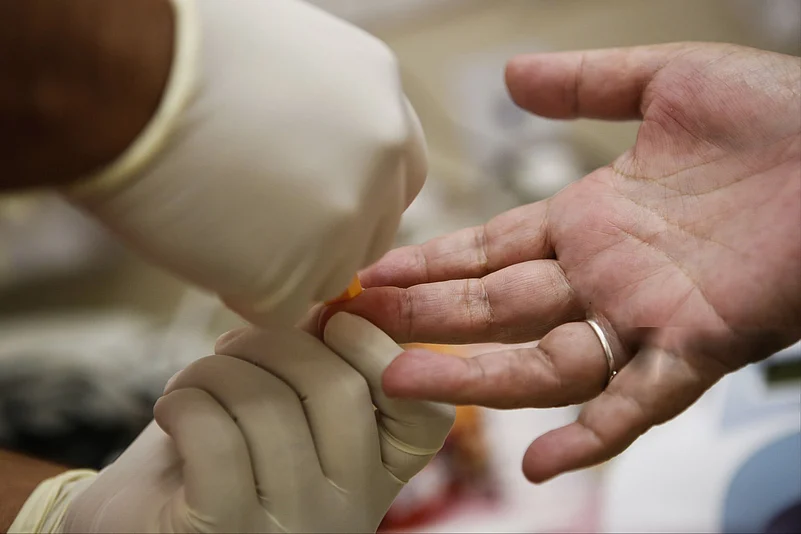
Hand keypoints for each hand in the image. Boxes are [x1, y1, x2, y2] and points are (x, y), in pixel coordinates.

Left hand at [52, 314, 452, 532]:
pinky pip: (215, 438)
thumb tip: (336, 300)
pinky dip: (184, 403)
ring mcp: (292, 527)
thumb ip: (315, 362)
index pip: (426, 417)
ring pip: (268, 406)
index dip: (381, 351)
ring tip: (193, 385)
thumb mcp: (279, 406)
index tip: (334, 321)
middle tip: (234, 347)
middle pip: (338, 389)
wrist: (148, 524)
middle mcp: (349, 510)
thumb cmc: (216, 455)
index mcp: (375, 476)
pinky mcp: (224, 533)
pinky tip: (173, 410)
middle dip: (274, 342)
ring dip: (215, 373)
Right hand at [67, 0, 425, 325]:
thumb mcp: (289, 59)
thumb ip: (330, 115)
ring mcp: (346, 217)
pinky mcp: (298, 272)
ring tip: (218, 223)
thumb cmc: (182, 52)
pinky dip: (244, 292)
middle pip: (372, 232)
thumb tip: (324, 163)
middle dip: (324, 240)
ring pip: (330, 275)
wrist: (126, 77)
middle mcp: (382, 156)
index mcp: (381, 97)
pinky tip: (203, 246)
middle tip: (259, 224)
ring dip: (282, 267)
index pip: (399, 175)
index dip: (355, 197)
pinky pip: (282, 307)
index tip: (311, 203)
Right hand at [327, 43, 800, 481]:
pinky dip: (592, 434)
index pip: (490, 249)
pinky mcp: (700, 343)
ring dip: (474, 374)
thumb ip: (587, 85)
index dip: (431, 264)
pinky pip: (638, 401)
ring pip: (543, 359)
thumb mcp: (666, 82)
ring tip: (401, 380)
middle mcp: (604, 275)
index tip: (373, 275)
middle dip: (425, 317)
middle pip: (496, 307)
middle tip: (355, 327)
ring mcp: (646, 315)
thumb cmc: (779, 115)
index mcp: (591, 219)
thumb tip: (510, 76)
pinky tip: (541, 462)